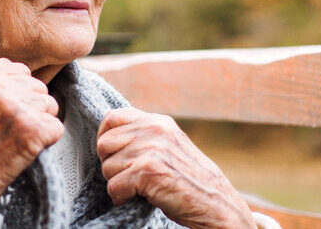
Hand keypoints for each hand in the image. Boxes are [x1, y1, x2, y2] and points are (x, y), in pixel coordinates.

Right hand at [0, 58, 64, 210]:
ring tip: (14, 140)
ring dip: (39, 125)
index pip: (22, 72)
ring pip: (51, 106)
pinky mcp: (31, 129)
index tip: (3, 115)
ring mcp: (15, 108)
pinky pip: (56, 128)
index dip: (20, 95)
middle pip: (40, 89)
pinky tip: (23, 150)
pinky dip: (46, 142)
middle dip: (32, 110)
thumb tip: (7, 62)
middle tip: (9, 131)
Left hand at [97, 108, 255, 228]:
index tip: (111, 155)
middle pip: (104, 144)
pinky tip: (135, 199)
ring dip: (117, 183)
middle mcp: (154, 130)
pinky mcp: (148, 171)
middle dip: (109, 165)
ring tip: (137, 189)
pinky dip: (120, 198)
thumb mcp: (169, 146)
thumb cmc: (190, 180)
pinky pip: (114, 186)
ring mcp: (151, 149)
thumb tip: (108, 137)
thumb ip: (145, 136)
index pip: (112, 118)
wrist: (216, 203)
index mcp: (158, 122)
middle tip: (126, 178)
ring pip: (107, 168)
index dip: (105, 137)